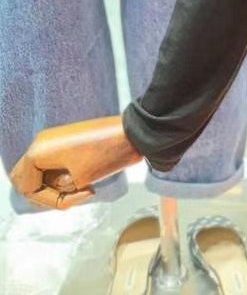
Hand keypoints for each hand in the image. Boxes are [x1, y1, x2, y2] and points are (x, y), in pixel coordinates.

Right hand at [10, 117, 142, 210]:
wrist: (134, 133)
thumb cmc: (106, 154)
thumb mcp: (78, 180)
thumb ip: (59, 189)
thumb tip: (59, 187)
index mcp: (38, 151)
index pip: (27, 187)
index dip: (48, 199)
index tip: (74, 198)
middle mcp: (43, 143)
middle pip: (31, 179)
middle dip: (49, 193)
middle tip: (72, 195)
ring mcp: (56, 140)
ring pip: (46, 174)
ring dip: (61, 185)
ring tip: (84, 184)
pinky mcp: (69, 141)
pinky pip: (57, 165)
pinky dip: (67, 175)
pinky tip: (86, 178)